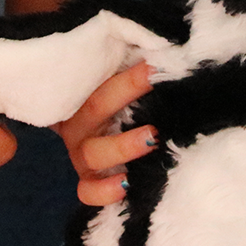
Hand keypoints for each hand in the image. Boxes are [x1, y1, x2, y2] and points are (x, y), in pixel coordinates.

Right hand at [54, 61, 156, 205]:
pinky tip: (127, 185)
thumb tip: (166, 53)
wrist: (94, 135)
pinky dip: (104, 191)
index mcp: (84, 95)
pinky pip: (88, 192)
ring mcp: (81, 156)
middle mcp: (79, 124)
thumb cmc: (113, 104)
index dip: (128, 75)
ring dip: (122, 146)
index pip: (101, 76)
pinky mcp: (88, 182)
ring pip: (92, 154)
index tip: (156, 67)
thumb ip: (132, 67)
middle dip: (126, 92)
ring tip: (152, 140)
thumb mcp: (115, 82)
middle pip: (96, 106)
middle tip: (154, 84)